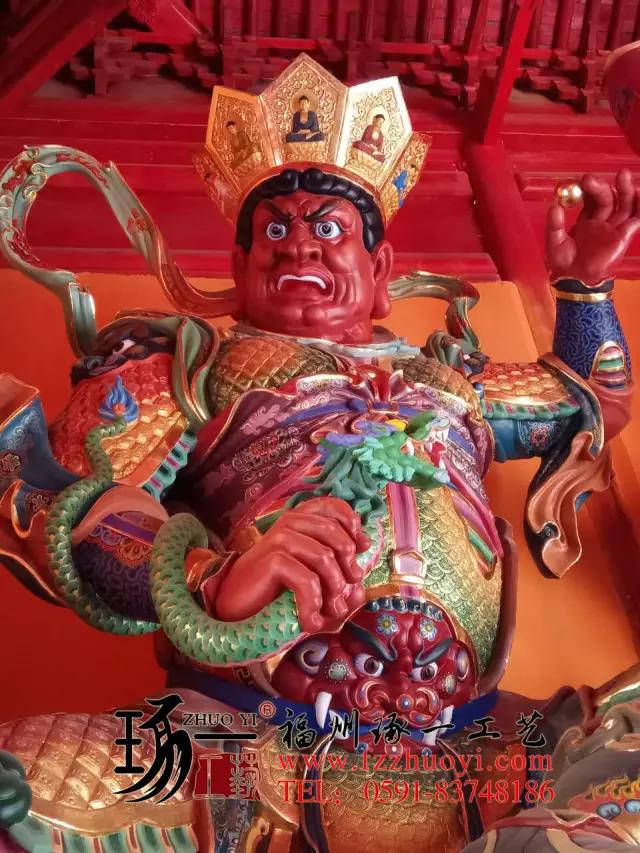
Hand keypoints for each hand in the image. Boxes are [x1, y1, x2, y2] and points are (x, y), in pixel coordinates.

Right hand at [215, 497, 370, 632]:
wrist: (236, 607)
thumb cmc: (275, 593)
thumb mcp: (312, 586)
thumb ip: (339, 587)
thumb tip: (361, 591)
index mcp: (300, 520)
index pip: (332, 506)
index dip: (352, 524)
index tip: (361, 548)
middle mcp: (290, 523)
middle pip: (336, 535)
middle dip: (347, 567)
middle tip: (346, 595)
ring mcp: (280, 538)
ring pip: (324, 558)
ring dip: (333, 591)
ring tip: (330, 613)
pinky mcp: (273, 559)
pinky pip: (307, 580)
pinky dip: (313, 605)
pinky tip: (310, 623)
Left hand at [546, 170, 639, 284]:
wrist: (575, 280)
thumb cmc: (564, 263)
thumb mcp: (555, 240)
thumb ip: (554, 223)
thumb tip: (554, 205)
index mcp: (587, 221)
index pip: (592, 200)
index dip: (589, 189)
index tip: (582, 181)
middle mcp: (602, 222)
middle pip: (608, 198)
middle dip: (602, 186)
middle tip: (590, 179)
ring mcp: (614, 228)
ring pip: (625, 204)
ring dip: (626, 190)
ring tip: (623, 176)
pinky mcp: (624, 236)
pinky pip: (637, 218)